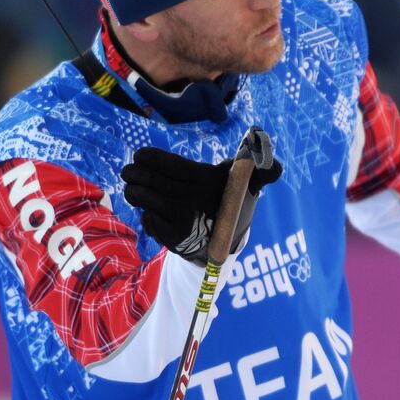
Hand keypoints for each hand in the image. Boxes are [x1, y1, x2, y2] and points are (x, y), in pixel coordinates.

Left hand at [121, 147, 282, 265]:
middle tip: (128, 171)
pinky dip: (146, 214)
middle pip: (150, 180)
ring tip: (133, 188)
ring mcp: (182, 221)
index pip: (171, 165)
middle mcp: (193, 202)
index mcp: (207, 182)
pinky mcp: (173, 238)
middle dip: (135, 173)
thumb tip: (271, 156)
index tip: (139, 155)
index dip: (150, 158)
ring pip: (143, 199)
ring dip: (134, 192)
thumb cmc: (233, 204)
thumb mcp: (248, 184)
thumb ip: (260, 169)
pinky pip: (148, 220)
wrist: (231, 244)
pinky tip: (151, 211)